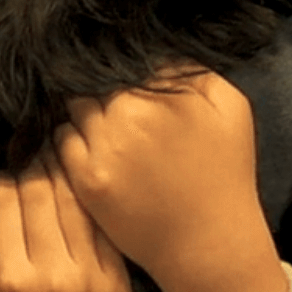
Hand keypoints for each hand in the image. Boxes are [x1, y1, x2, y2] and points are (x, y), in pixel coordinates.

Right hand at [0, 153, 130, 291]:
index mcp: (9, 282)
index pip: (4, 201)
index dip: (0, 180)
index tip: (1, 175)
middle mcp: (53, 275)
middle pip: (40, 193)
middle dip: (31, 167)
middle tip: (28, 155)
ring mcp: (92, 278)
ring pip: (75, 202)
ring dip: (63, 176)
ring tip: (54, 160)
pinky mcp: (118, 284)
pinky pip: (101, 227)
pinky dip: (89, 204)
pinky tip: (81, 192)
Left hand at [55, 71, 286, 291]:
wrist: (210, 243)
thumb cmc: (225, 171)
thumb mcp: (231, 107)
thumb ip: (195, 69)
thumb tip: (157, 49)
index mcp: (161, 95)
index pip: (123, 60)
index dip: (122, 64)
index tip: (123, 73)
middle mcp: (128, 117)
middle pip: (93, 80)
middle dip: (99, 84)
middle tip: (106, 93)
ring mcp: (104, 151)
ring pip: (73, 106)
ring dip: (82, 108)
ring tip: (97, 118)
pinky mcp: (87, 181)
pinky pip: (61, 140)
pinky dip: (70, 136)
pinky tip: (89, 143)